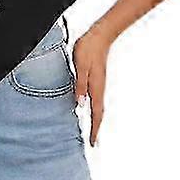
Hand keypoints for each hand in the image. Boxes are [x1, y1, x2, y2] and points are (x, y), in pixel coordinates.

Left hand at [72, 24, 112, 146]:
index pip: (96, 113)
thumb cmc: (88, 49)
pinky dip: (94, 108)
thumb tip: (80, 104)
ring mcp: (99, 83)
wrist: (100, 36)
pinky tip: (88, 108)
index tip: (93, 143)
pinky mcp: (96, 78)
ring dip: (96, 119)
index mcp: (95, 87)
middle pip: (99, 113)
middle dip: (97, 128)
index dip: (95, 129)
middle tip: (94, 143)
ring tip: (92, 130)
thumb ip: (80, 84)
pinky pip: (96, 98)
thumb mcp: (80, 66)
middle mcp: (99, 88)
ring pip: (98, 106)